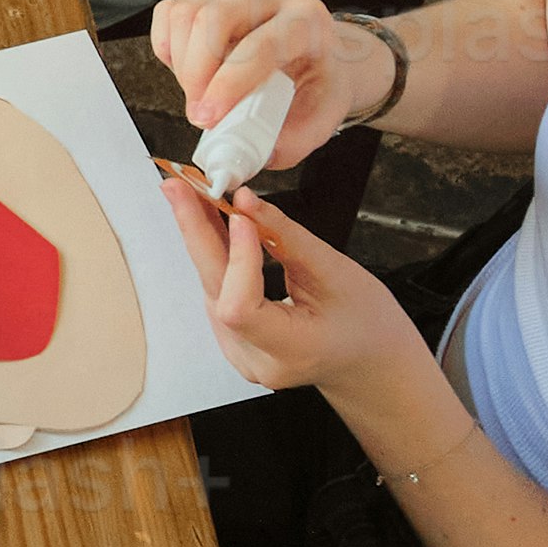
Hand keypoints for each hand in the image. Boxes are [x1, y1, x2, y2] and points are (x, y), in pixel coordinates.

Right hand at [152, 0, 372, 173]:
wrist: (322, 60)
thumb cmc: (319, 86)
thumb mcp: (321, 120)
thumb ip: (289, 142)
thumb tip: (245, 155)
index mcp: (306, 22)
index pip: (260, 45)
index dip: (228, 84)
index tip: (208, 118)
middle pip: (214, 18)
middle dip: (196, 73)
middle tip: (199, 114)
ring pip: (187, 14)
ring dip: (181, 64)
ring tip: (198, 94)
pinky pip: (171, 14)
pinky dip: (168, 48)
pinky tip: (187, 71)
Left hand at [160, 167, 441, 417]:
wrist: (369, 360)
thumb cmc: (366, 322)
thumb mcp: (336, 273)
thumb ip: (286, 237)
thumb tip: (244, 201)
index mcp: (289, 351)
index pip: (241, 307)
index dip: (236, 257)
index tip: (238, 212)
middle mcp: (255, 359)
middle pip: (213, 290)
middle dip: (195, 231)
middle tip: (178, 186)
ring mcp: (240, 353)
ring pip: (211, 287)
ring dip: (201, 238)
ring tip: (191, 194)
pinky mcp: (235, 340)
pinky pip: (217, 291)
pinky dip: (215, 255)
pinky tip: (208, 223)